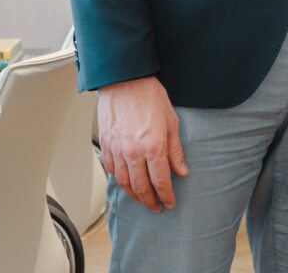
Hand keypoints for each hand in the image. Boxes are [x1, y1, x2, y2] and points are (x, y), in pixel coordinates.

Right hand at [97, 75, 188, 211]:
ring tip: (143, 199)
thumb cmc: (149, 96)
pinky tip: (126, 182)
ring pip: (124, 182)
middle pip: (141, 187)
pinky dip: (119, 181)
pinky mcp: (105, 145)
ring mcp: (117, 150)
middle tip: (156, 207)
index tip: (170, 203)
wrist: (124, 81)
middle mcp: (133, 151)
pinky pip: (112, 170)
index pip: (161, 180)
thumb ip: (175, 150)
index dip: (166, 195)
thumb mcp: (171, 121)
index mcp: (153, 146)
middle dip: (150, 201)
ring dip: (134, 195)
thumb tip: (182, 170)